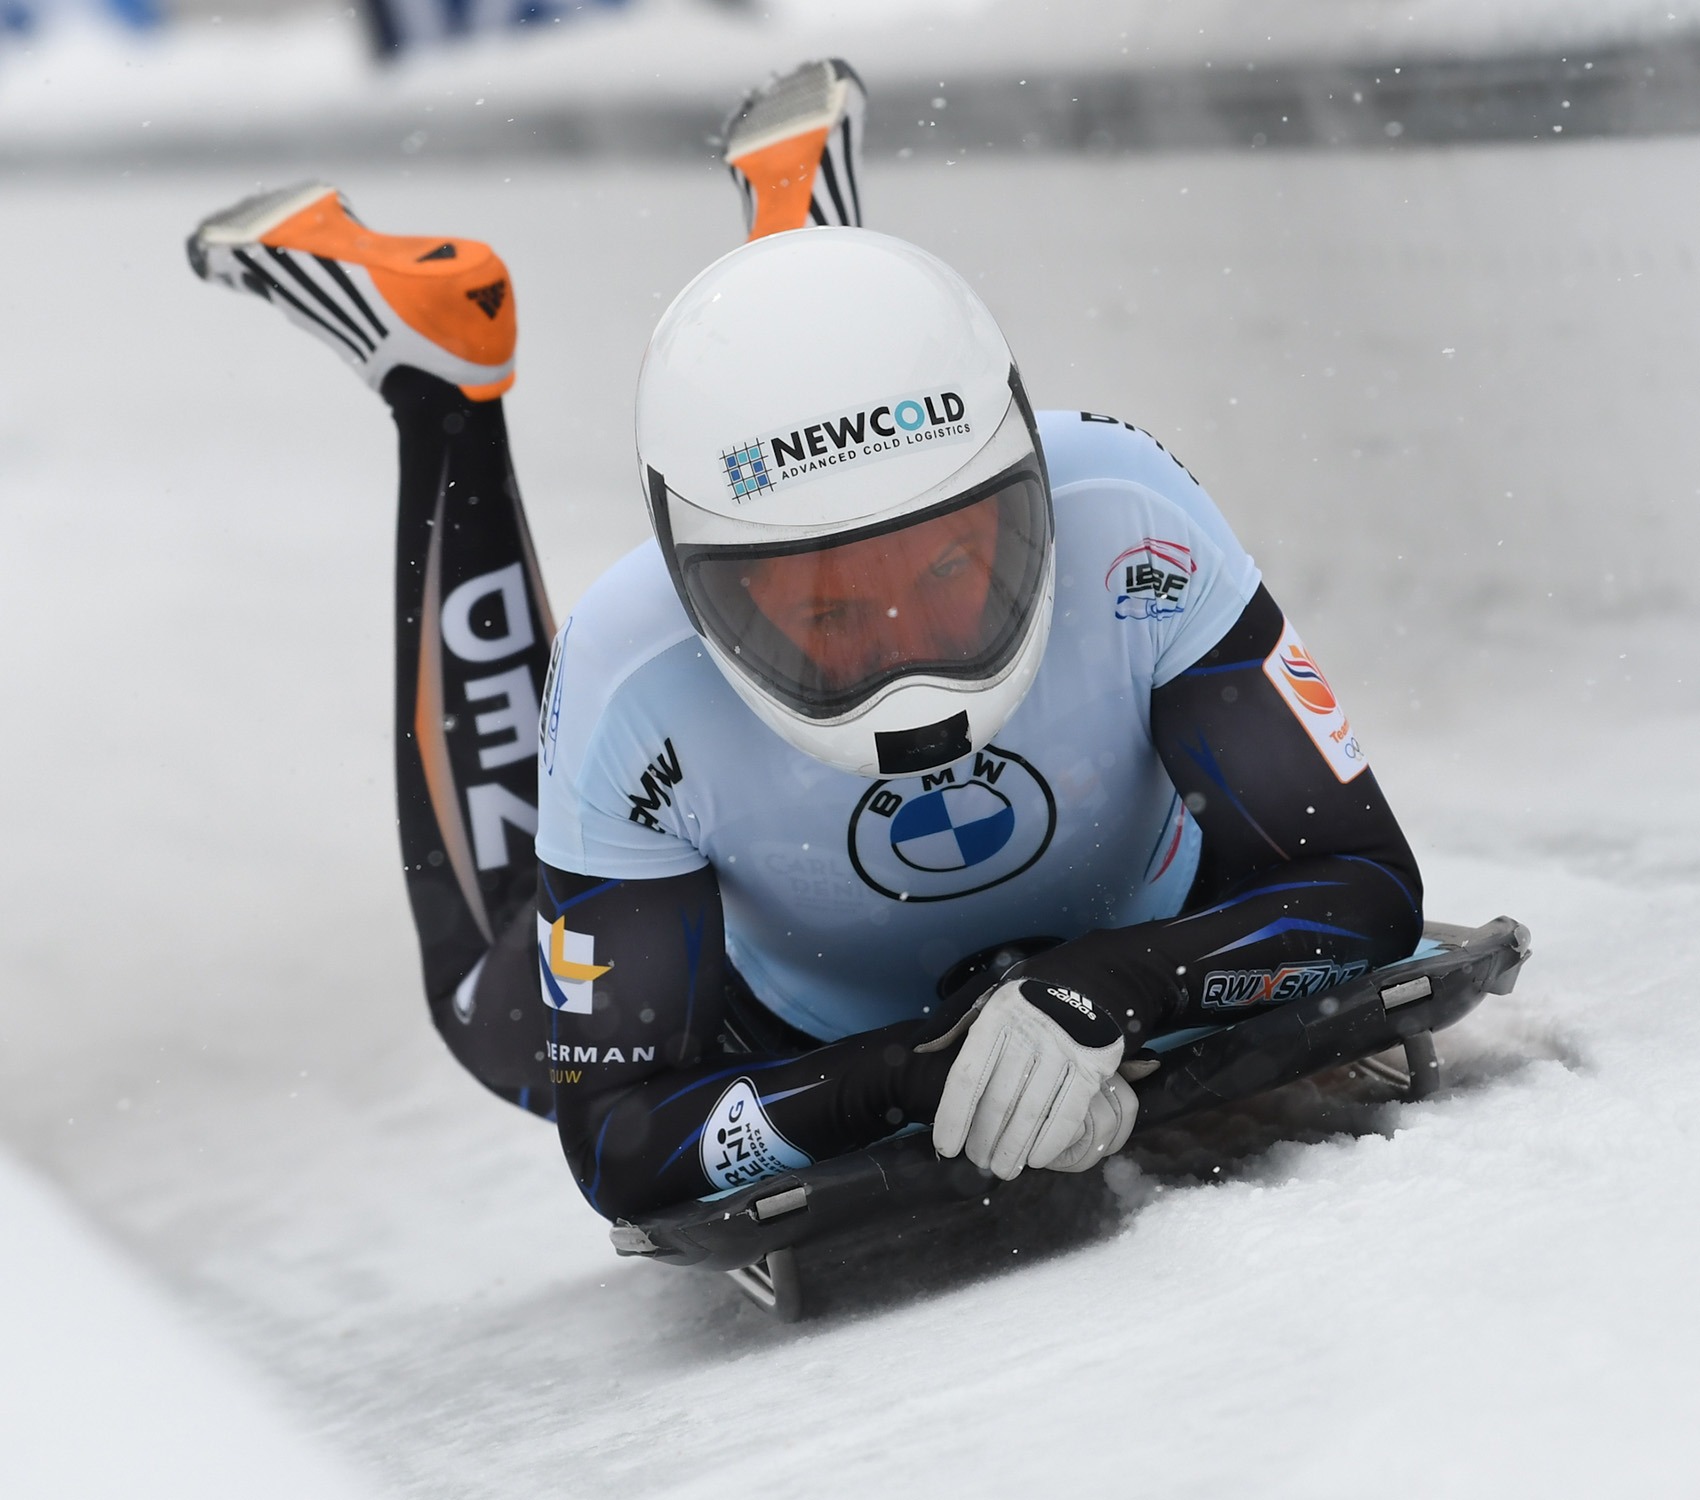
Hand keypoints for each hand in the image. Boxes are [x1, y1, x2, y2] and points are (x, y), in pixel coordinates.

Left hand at [929, 977, 1125, 1178]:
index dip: (954, 1116)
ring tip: (1004, 1169)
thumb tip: (920, 1052)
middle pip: (999, 1099)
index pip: (967, 1076)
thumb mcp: (986, 1003)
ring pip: (1032, 1111)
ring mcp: (1062, 1049)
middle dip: (985, 1139)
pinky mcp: (1091, 1064)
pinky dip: (1052, 1140)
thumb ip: (954, 1028)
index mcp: (995, 1019)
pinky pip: (1069, 1111)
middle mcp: (1028, 1033)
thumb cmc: (1024, 1007)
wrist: (1085, 987)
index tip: (947, 1147)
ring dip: (1015, 1147)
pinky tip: (1037, 1158)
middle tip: (979, 1162)